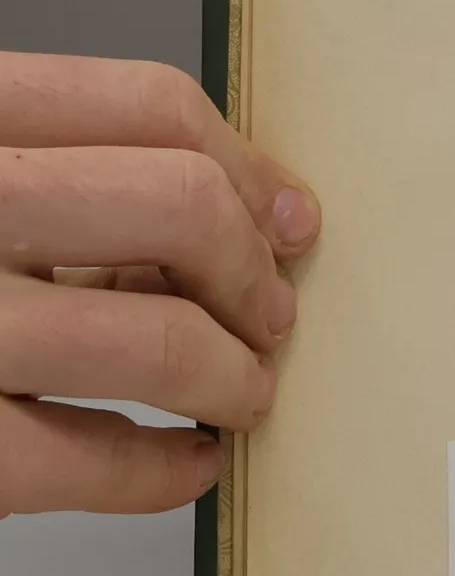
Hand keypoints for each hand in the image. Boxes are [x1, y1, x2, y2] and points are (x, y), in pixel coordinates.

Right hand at [0, 53, 320, 515]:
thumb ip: (49, 176)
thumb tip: (240, 215)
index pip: (145, 103)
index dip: (245, 166)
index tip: (283, 217)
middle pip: (178, 205)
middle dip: (251, 272)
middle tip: (266, 316)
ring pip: (160, 340)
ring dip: (232, 377)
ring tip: (237, 394)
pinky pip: (91, 460)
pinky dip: (164, 472)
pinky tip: (181, 463)